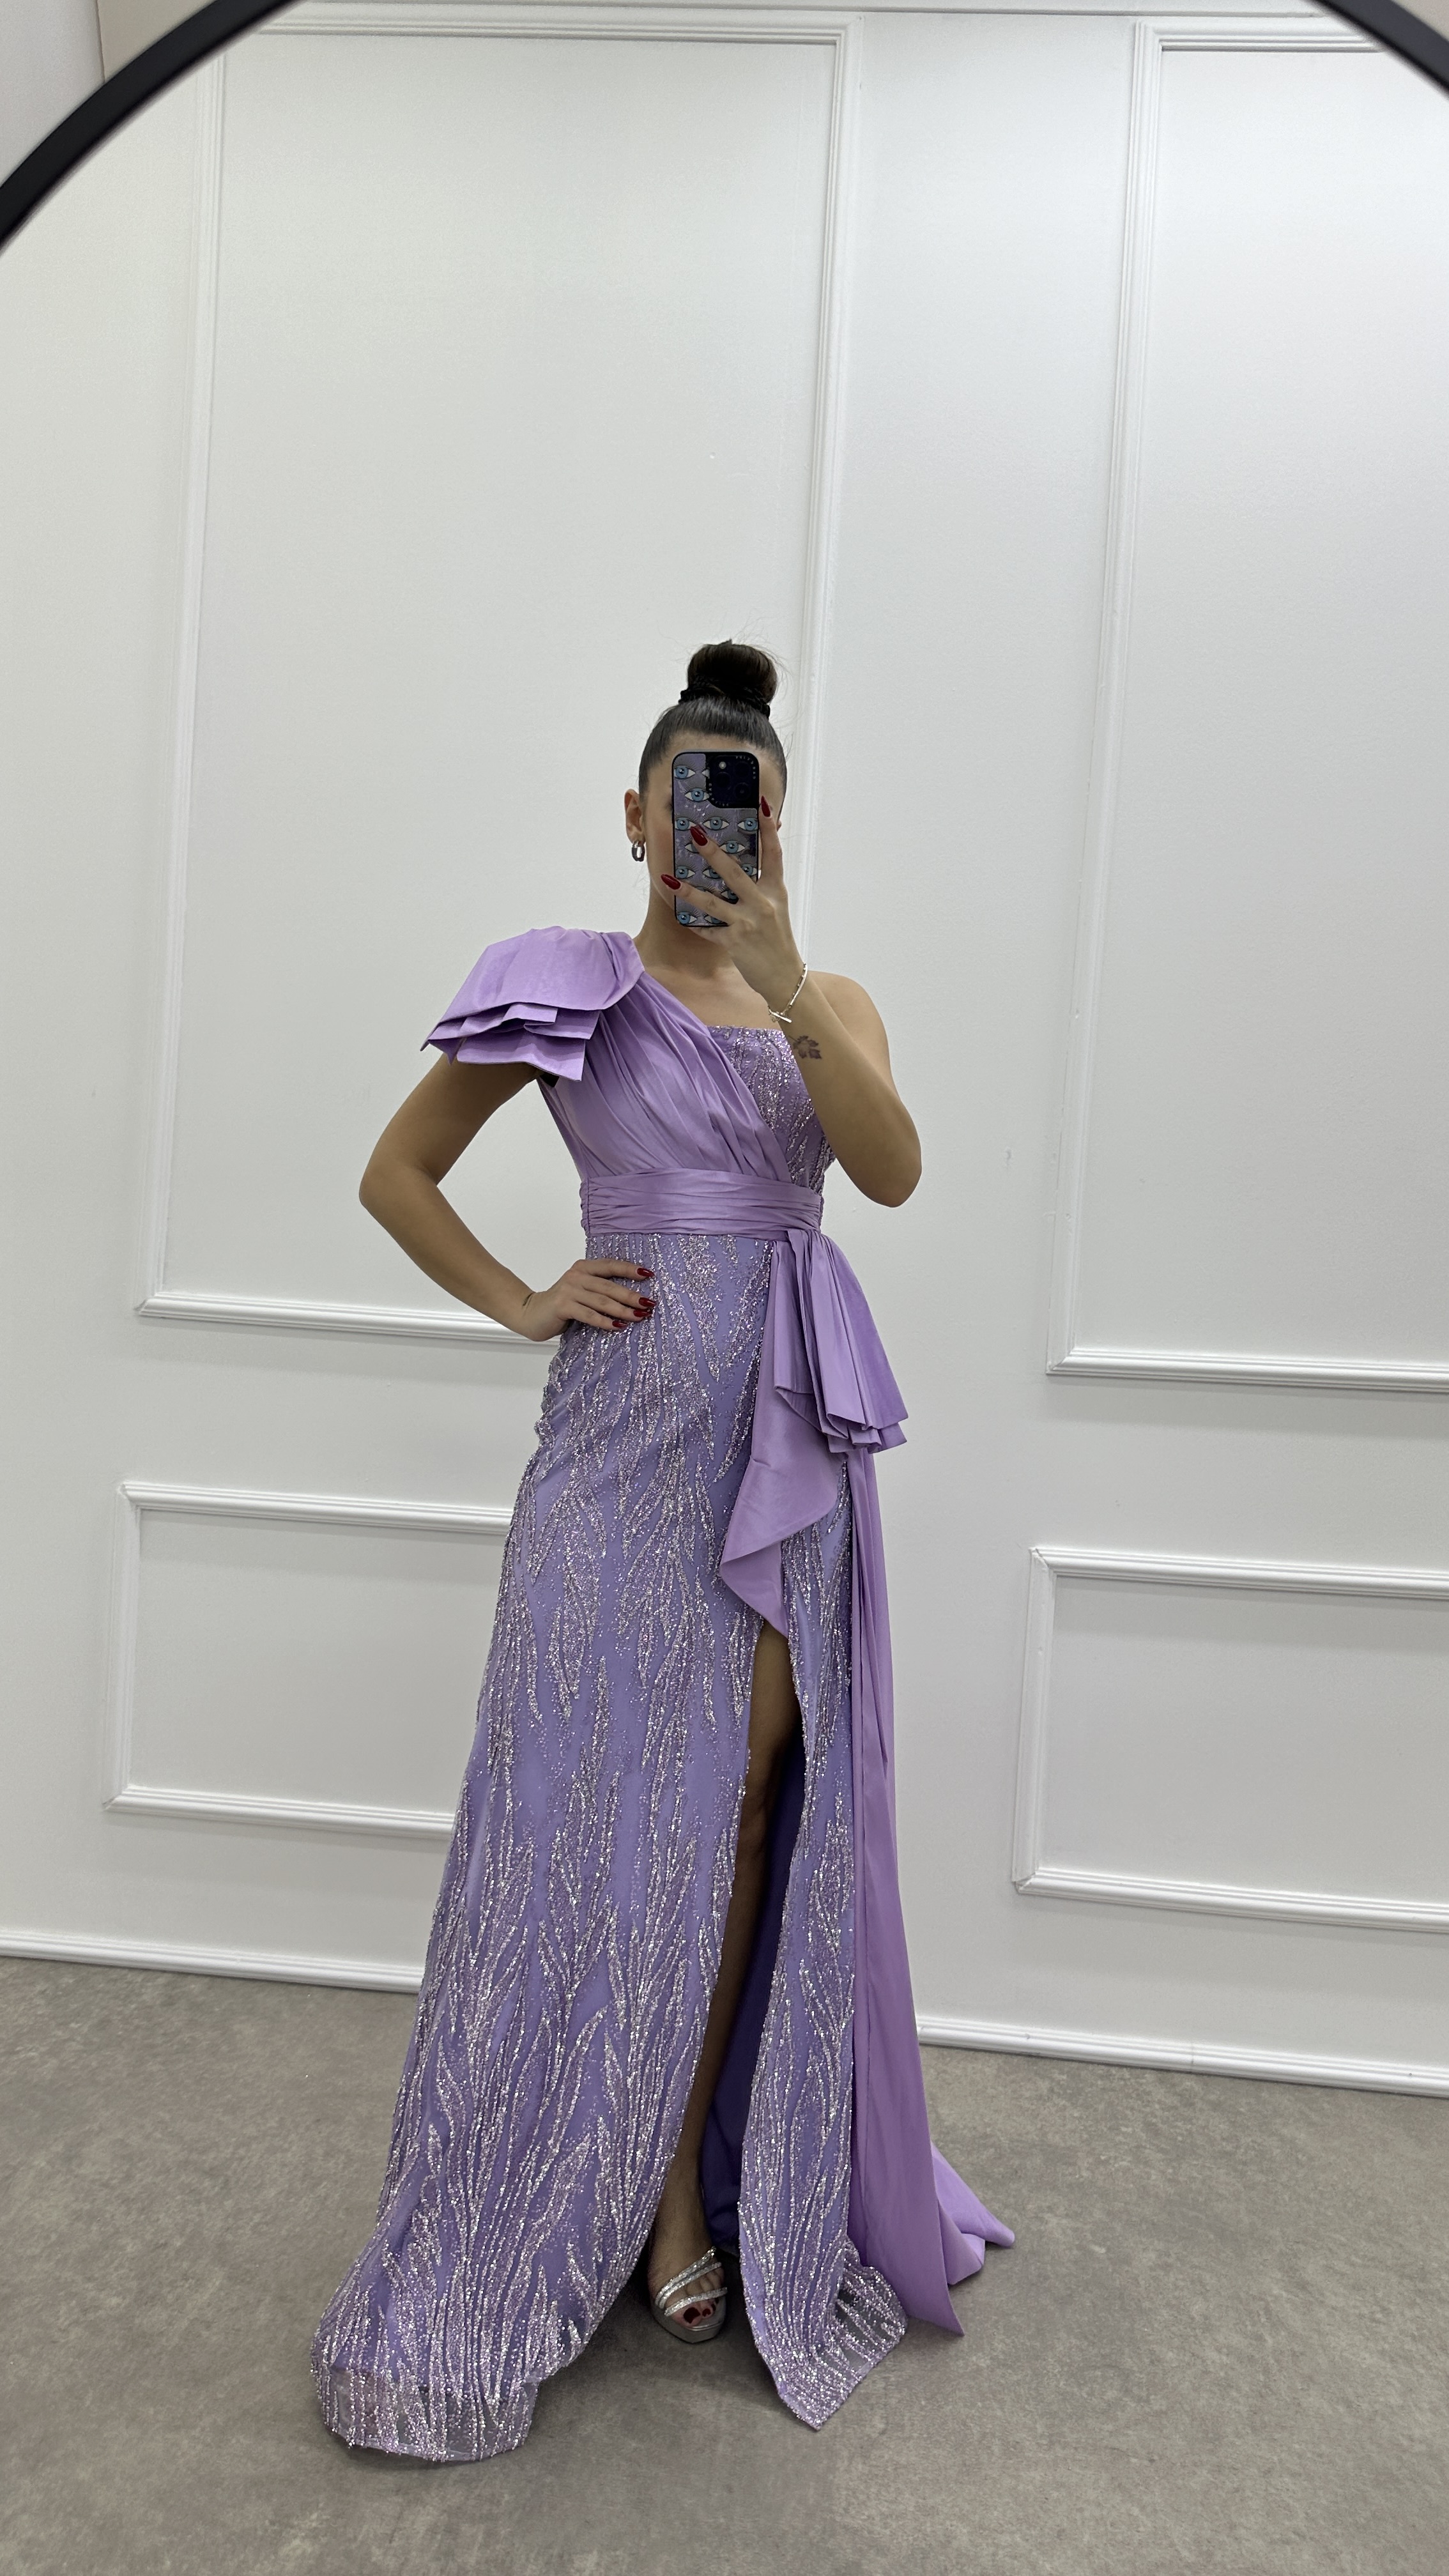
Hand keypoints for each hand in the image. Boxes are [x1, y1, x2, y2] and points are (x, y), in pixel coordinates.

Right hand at [515, 1259, 654, 1340]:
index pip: (610, 1266)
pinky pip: (590, 1315)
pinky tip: (618, 1326)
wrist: (530, 1313)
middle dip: (632, 1296)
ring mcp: (569, 1290)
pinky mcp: (563, 1306)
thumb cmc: (561, 1305)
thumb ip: (598, 1289)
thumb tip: (631, 1298)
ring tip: (640, 1316)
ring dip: (624, 1310)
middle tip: (650, 1304)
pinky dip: (605, 1321)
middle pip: (610, 1286)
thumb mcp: (581, 1290)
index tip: (649, 1274)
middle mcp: (576, 1275)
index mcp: (583, 1267)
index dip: (630, 1269)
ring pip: (603, 1301)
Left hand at [674, 797, 803, 1014]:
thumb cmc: (778, 940)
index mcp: (775, 890)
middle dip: (713, 853)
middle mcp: (763, 904)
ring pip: (713, 903)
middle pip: (735, 873)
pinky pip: (708, 930)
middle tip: (695, 833)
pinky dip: (695, 924)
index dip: (768, 829)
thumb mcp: (777, 907)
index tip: (762, 804)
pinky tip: (681, 916)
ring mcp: (748, 924)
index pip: (773, 853)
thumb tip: (751, 861)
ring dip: (688, 890)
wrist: (785, 977)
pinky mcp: (735, 943)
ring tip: (668, 878)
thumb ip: (763, 885)